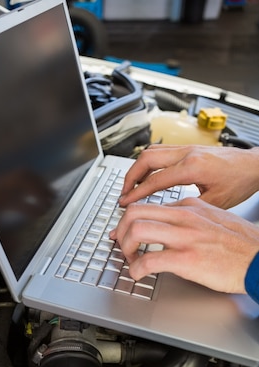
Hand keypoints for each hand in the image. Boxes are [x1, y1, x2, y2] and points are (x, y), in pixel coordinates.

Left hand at [109, 197, 258, 293]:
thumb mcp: (215, 220)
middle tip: (122, 245)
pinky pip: (148, 260)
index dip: (131, 221)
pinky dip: (136, 269)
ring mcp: (184, 237)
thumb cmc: (242, 245)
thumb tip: (171, 225)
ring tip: (130, 260)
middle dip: (121, 230)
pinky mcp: (186, 259)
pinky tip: (138, 274)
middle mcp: (184, 218)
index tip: (126, 233)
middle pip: (135, 212)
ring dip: (125, 248)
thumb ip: (192, 219)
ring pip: (136, 230)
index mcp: (190, 207)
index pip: (149, 206)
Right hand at [119, 144, 258, 208]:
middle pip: (146, 159)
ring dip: (138, 168)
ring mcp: (187, 148)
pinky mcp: (189, 149)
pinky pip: (161, 152)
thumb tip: (164, 216)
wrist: (254, 166)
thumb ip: (186, 207)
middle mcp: (188, 154)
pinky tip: (147, 175)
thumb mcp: (214, 202)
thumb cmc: (240, 182)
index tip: (125, 203)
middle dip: (130, 176)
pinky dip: (148, 163)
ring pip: (152, 151)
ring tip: (131, 185)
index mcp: (192, 167)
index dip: (136, 193)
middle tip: (123, 193)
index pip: (154, 180)